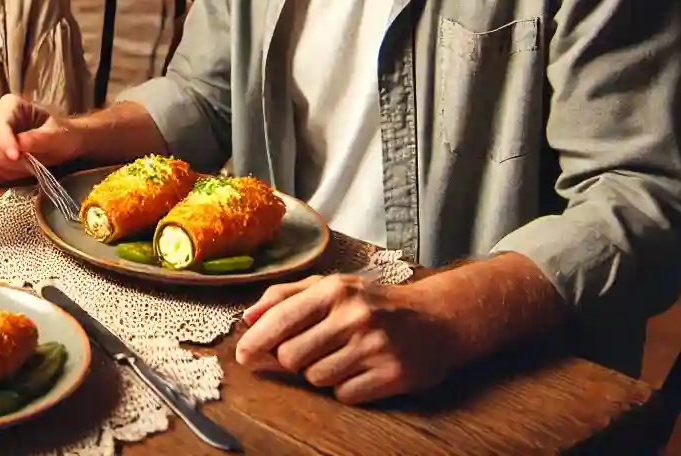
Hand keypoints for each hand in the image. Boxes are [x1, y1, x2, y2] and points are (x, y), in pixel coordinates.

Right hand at [0, 94, 82, 184]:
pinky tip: (10, 173)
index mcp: (10, 105)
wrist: (58, 142)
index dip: (4, 142)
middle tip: (25, 167)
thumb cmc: (59, 134)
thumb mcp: (57, 135)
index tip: (17, 157)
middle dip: (2, 160)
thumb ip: (39, 139)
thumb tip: (20, 145)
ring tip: (21, 169)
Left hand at [235, 274, 461, 404]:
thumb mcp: (332, 286)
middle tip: (306, 353)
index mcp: (334, 290)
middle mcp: (354, 316)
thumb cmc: (374, 303)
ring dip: (319, 373)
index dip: (256, 341)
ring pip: (316, 378)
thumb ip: (285, 297)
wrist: (436, 319)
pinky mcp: (392, 375)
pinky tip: (359, 371)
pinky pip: (344, 395)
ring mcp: (374, 347)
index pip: (280, 320)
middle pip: (292, 356)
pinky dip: (345, 388)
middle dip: (290, 360)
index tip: (243, 355)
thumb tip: (248, 318)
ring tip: (340, 357)